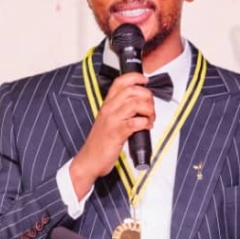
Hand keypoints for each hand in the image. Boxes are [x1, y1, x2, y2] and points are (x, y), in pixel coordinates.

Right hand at [69, 74, 154, 198]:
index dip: (135, 78)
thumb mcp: (108, 121)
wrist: (89, 160)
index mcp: (107, 105)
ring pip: (134, 104)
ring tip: (150, 119)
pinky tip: (146, 127)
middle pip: (131, 91)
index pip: (120, 82)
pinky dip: (145, 123)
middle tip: (150, 107)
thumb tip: (139, 105)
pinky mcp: (116, 133)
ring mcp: (112, 121)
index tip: (145, 81)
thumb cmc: (100, 143)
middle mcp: (109, 110)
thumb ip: (121, 112)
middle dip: (147, 97)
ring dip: (148, 110)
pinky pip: (134, 123)